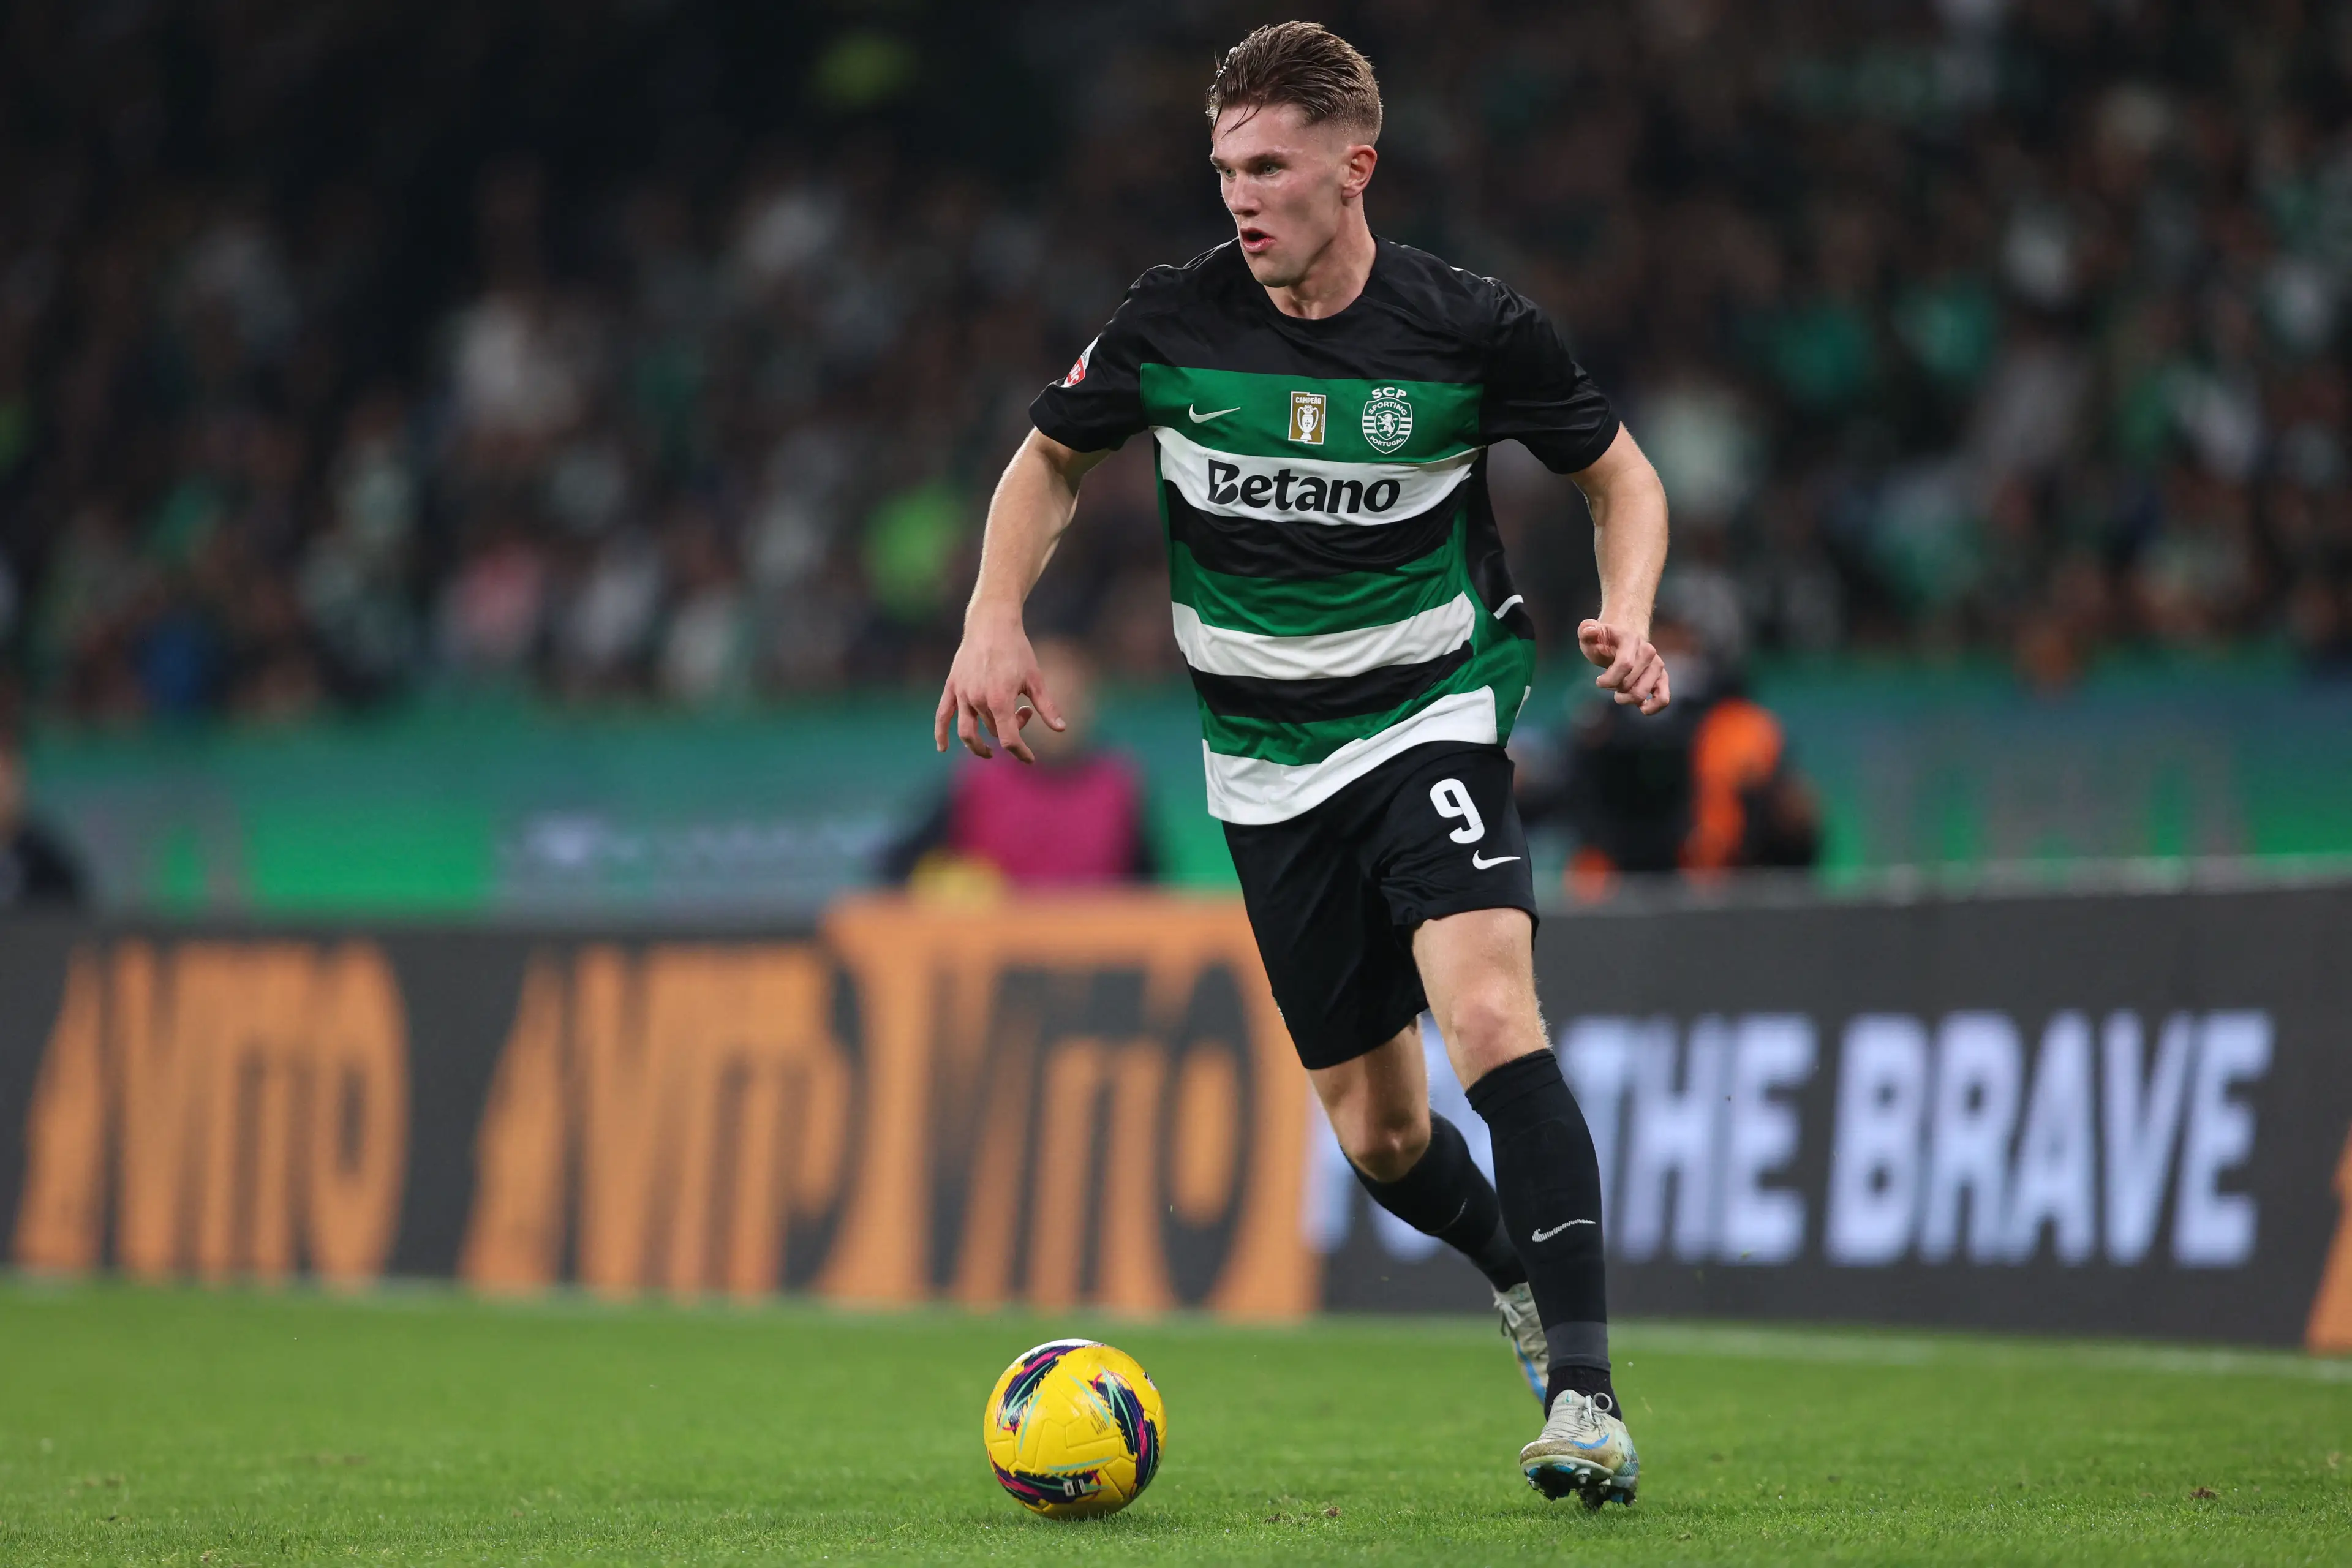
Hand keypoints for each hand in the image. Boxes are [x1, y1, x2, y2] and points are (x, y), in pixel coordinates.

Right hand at [933, 613, 1064, 762]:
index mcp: (1000, 699)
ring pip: (968, 730)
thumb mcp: (1035, 679)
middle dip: (1011, 730)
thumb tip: (1061, 730)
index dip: (1021, 752)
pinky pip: (942, 715)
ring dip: (979, 745)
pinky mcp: (952, 687)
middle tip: (1024, 712)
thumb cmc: (1017, 650)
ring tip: (989, 751)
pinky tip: (942, 748)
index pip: (1009, 739)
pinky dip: (941, 734)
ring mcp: (962, 694)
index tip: (1030, 759)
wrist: (992, 624)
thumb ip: (1046, 706)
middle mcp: (978, 699)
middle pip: (993, 730)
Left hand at [1578, 619, 1670, 714]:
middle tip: (1610, 683)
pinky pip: (1663, 698)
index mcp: (1631, 640)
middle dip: (1615, 688)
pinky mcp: (1662, 678)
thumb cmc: (1603, 641)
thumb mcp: (1590, 633)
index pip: (1625, 665)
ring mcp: (1657, 665)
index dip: (1609, 679)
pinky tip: (1641, 708)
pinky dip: (1653, 707)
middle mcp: (1648, 652)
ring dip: (1627, 698)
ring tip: (1620, 693)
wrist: (1622, 641)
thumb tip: (1590, 631)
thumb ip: (1586, 630)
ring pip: (1642, 693)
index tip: (1599, 681)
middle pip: (1629, 683)